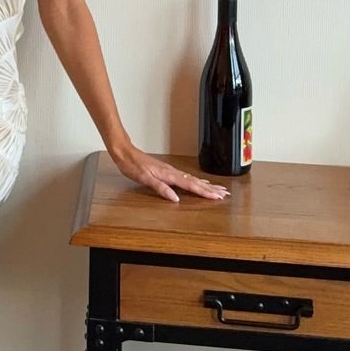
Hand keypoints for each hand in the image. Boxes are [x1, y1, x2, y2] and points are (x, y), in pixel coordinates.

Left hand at [109, 144, 230, 202]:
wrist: (124, 152)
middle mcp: (172, 172)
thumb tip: (175, 198)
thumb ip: (160, 188)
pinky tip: (199, 182)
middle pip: (196, 182)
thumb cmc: (132, 165)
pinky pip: (186, 177)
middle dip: (211, 188)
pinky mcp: (167, 171)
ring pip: (193, 179)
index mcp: (169, 175)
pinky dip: (195, 181)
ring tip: (217, 189)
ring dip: (206, 185)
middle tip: (224, 194)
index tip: (217, 196)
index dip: (205, 192)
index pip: (191, 186)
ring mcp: (171, 171)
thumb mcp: (144, 178)